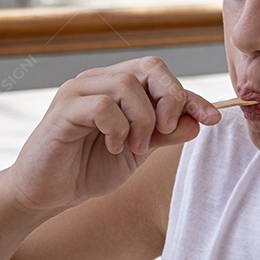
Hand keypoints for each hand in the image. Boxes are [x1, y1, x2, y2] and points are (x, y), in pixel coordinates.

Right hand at [5, 57, 220, 212]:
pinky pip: (102, 105)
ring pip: (127, 84)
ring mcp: (79, 91)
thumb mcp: (137, 153)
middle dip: (170, 98)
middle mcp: (98, 81)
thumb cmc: (88, 169)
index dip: (191, 96)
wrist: (47, 193)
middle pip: (149, 66)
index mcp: (118, 87)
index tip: (213, 118)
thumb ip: (164, 135)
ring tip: (136, 147)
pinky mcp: (64, 109)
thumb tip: (197, 122)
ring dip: (142, 120)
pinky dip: (117, 128)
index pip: (162, 76)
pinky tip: (114, 147)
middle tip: (167, 131)